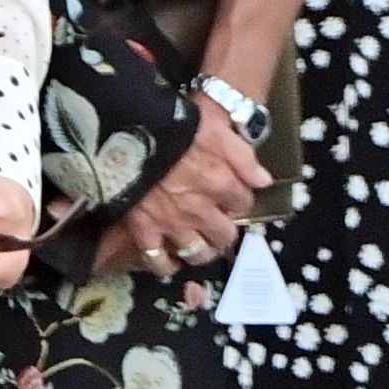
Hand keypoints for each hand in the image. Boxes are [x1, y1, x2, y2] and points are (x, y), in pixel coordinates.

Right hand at [96, 97, 271, 272]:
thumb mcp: (214, 126)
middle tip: (216, 220)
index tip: (231, 192)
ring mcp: (172, 223)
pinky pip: (158, 260)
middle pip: (225, 235)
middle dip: (224, 229)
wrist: (124, 131)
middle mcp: (200, 210)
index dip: (239, 197)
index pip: (244, 202)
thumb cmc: (171, 124)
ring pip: (198, 253)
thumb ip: (243, 155)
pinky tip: (170, 259)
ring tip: (199, 242)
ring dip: (202, 250)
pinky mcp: (144, 229)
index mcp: (220, 183)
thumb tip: (264, 180)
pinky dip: (166, 264)